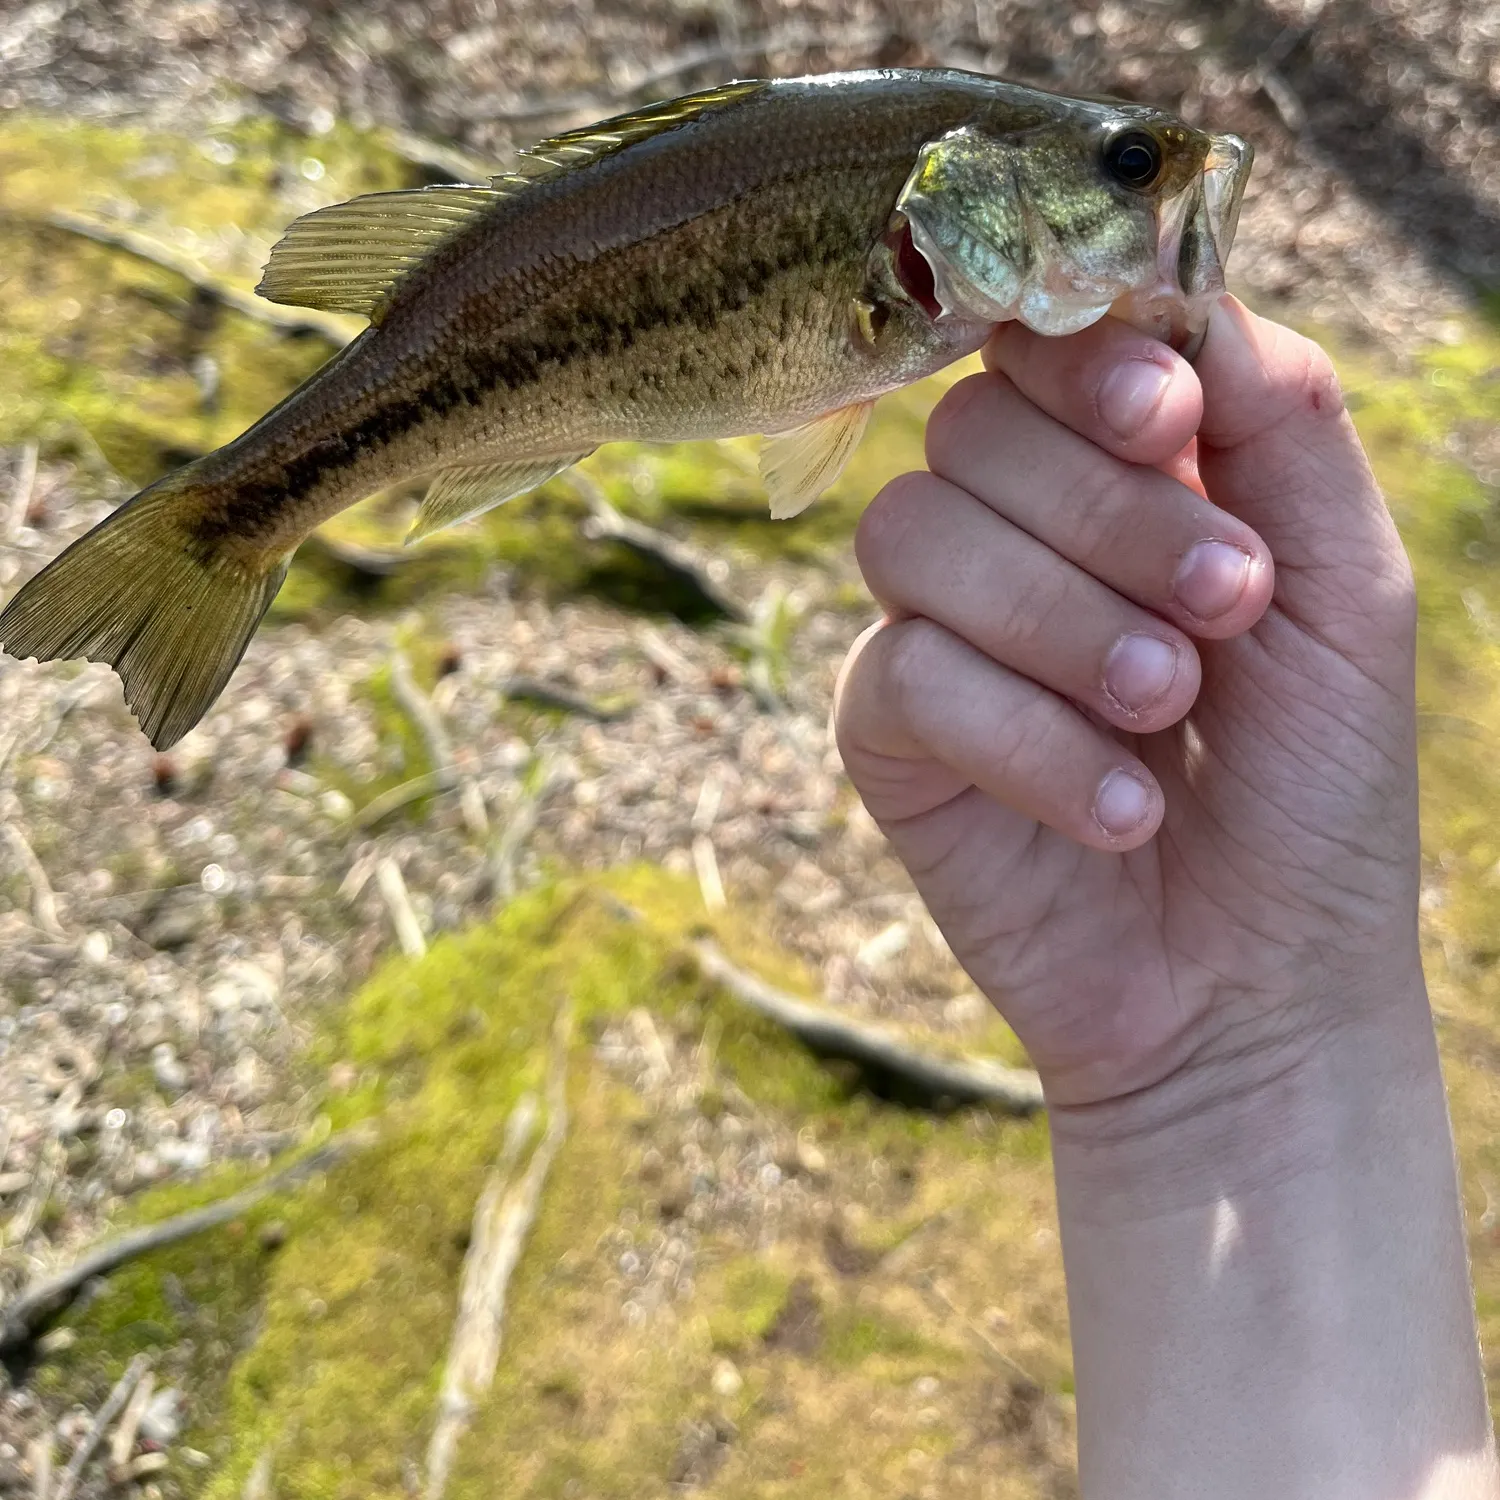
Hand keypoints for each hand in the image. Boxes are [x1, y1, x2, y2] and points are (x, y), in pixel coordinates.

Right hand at [834, 298, 1419, 1112]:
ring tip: (1165, 705)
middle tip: (1225, 607)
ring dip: (1059, 616)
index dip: (1085, 356)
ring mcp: (934, 630)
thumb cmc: (1311, 781)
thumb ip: (1286, 422)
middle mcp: (1006, 534)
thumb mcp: (1347, 587)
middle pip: (970, 427)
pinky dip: (1025, 737)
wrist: (1255, 978)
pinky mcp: (885, 735)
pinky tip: (1119, 808)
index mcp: (1112, 474)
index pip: (1037, 342)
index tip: (1173, 419)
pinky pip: (905, 675)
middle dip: (1108, 510)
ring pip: (914, 533)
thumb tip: (1185, 293)